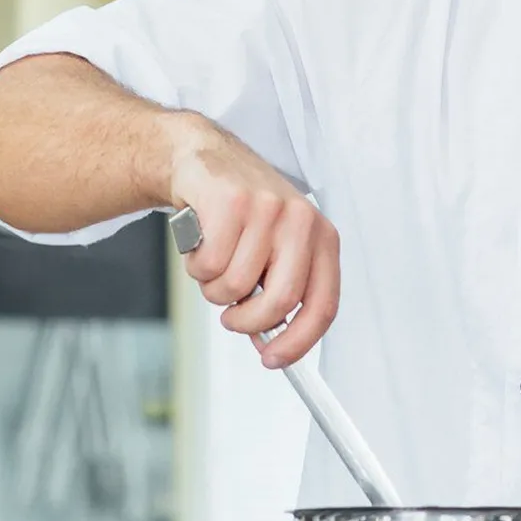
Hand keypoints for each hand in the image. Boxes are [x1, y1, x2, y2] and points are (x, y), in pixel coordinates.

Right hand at [165, 116, 339, 368]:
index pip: (323, 305)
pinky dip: (197, 266)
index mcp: (322, 239)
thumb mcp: (275, 249)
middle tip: (232, 317)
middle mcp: (302, 222)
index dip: (299, 342)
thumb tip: (272, 343)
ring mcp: (268, 210)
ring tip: (214, 263)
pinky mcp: (232, 203)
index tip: (274, 359)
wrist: (207, 160)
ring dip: (214, 289)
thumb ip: (279, 291)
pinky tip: (201, 244)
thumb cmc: (244, 213)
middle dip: (248, 322)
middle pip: (281, 301)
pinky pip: (210, 264)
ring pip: (236, 286)